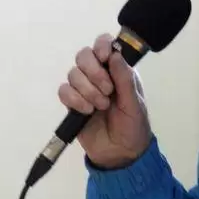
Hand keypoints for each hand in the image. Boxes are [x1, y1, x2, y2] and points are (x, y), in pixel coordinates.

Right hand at [58, 33, 152, 168]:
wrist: (120, 153)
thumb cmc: (133, 126)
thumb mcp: (134, 102)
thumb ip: (124, 79)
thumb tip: (114, 54)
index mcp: (118, 70)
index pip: (104, 44)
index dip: (101, 46)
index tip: (104, 57)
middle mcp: (100, 75)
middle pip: (84, 56)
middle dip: (94, 72)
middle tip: (107, 90)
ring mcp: (84, 89)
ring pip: (73, 73)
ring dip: (87, 90)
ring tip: (101, 106)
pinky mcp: (72, 104)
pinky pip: (64, 91)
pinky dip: (74, 100)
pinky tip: (87, 111)